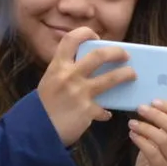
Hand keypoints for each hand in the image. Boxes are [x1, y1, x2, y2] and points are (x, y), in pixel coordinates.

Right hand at [37, 26, 130, 147]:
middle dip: (117, 52)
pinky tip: (106, 114)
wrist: (35, 132)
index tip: (96, 37)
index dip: (86, 33)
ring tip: (132, 75)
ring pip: (112, 78)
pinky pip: (104, 109)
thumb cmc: (44, 105)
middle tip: (125, 55)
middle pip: (100, 55)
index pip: (71, 39)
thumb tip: (90, 63)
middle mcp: (69, 76)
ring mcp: (80, 93)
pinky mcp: (88, 111)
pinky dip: (106, 112)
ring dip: (126, 75)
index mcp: (57, 67)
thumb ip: (66, 71)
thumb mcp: (50, 81)